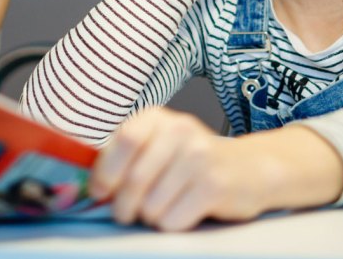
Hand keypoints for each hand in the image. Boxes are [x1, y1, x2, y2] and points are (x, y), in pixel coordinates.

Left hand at [89, 107, 273, 230]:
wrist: (249, 168)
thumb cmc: (192, 162)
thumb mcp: (159, 146)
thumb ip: (126, 158)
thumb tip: (92, 186)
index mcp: (157, 118)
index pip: (123, 142)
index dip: (106, 172)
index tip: (101, 192)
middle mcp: (179, 131)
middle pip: (134, 181)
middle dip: (124, 207)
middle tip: (127, 213)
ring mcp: (199, 157)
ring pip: (151, 206)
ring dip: (151, 217)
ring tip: (165, 206)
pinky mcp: (214, 186)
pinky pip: (173, 220)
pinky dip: (172, 224)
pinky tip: (184, 211)